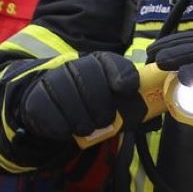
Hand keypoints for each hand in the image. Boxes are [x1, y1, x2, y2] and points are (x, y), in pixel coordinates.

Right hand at [14, 52, 141, 141]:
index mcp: (99, 62)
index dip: (122, 75)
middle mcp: (76, 65)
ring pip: (72, 100)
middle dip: (102, 107)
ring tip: (88, 127)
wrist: (48, 102)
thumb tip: (154, 118)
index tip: (125, 89)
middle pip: (92, 83)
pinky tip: (69, 128)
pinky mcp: (38, 98)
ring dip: (84, 120)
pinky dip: (64, 126)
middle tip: (105, 121)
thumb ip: (133, 107)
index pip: (113, 63)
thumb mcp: (112, 101)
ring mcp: (55, 80)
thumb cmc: (90, 104)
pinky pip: (53, 115)